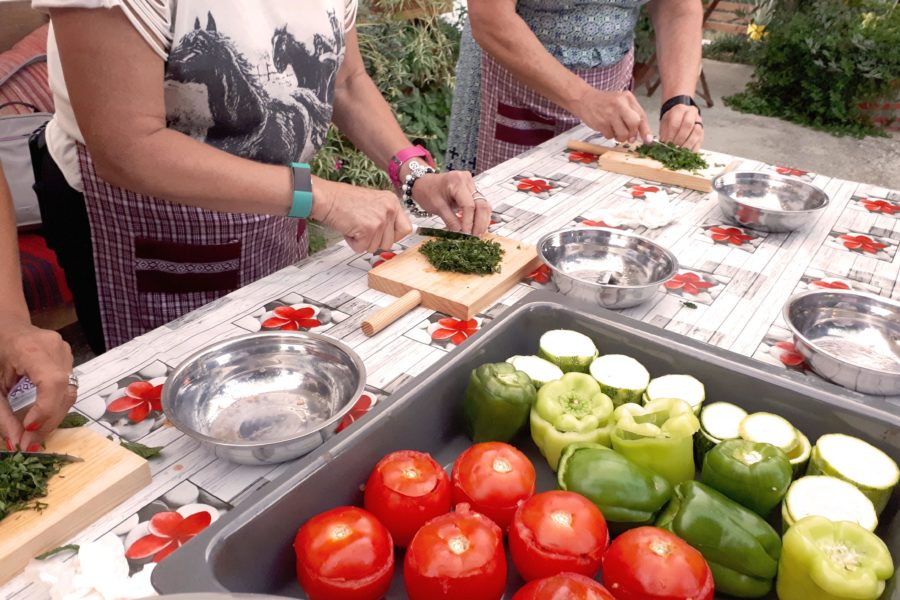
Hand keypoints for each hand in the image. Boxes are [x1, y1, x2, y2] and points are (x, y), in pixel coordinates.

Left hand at [0, 314, 74, 451]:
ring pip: (70, 392)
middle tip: (29, 444)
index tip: (28, 430)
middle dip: (48, 421)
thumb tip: (14, 442)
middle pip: (64, 391)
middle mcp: (55, 348)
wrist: (5, 325)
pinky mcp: (69, 358)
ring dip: (53, 417)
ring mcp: (66, 351)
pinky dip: (55, 406)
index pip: (52, 383)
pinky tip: (40, 417)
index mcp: (32, 349)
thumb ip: (2, 414)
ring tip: (34, 434)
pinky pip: (68, 387)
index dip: (45, 410)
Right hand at [318, 184, 412, 252]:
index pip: (406, 229)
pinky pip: (362, 248)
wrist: (326, 197)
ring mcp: (380, 220)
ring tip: (354, 225)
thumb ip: (385, 217)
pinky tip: (349, 228)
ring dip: (362, 241)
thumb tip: (391, 236)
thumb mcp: (373, 203)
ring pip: (375, 247)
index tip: (383, 235)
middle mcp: (390, 210)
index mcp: (392, 202)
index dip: (394, 236)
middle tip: (361, 228)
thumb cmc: (344, 200)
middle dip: (374, 241)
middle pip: (390, 242)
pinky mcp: (368, 229)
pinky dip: (353, 243)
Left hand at [410, 171, 491, 235]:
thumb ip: (450, 220)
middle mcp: (467, 180)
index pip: (469, 205)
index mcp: (457, 181)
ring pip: (484, 204)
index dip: (469, 221)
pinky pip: (480, 204)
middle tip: (476, 236)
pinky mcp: (472, 190)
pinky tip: (478, 226)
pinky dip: (480, 215)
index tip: (466, 233)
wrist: (423, 183)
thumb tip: (461, 232)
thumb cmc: (427, 192)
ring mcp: (471, 184)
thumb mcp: (437, 207)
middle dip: (480, 222)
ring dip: (482, 220)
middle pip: (481, 204)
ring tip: (478, 233)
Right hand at [575, 88, 652, 143]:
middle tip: (629, 136)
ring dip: (620, 137)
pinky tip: (606, 127)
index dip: (645, 130)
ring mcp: (610, 113)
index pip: (641, 116)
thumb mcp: (622, 103)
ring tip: (615, 131)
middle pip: (634, 124)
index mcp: (628, 98)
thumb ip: (633, 116)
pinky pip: (610, 136)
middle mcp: (620, 104)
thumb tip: (644, 136)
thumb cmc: (605, 103)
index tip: (648, 140)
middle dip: (632, 134)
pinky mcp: (601, 123)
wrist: (584, 99)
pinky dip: (609, 135)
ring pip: (623, 134)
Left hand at [659, 104, 702, 150]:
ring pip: (696, 133)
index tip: (666, 144)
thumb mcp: (665, 124)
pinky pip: (700, 141)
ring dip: (687, 144)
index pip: (675, 123)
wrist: (681, 117)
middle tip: (673, 148)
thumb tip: (664, 144)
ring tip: (680, 152)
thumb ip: (664, 133)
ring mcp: (699, 122)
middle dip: (679, 139)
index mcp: (679, 109)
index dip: (670, 135)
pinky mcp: (702, 132)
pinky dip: (693, 149)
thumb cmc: (672, 121)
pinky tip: (686, 154)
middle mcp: (691, 113)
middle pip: (687, 126)